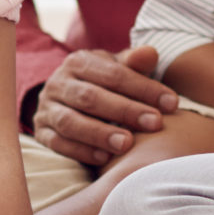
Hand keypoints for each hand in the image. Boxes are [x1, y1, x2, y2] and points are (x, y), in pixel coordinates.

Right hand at [30, 46, 176, 168]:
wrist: (68, 100)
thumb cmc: (103, 84)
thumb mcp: (118, 70)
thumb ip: (134, 64)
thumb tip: (151, 54)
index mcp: (79, 62)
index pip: (114, 74)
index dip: (144, 88)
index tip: (172, 104)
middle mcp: (58, 83)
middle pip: (90, 97)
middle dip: (125, 111)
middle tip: (155, 124)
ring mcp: (46, 109)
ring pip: (70, 122)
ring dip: (100, 134)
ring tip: (127, 144)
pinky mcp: (41, 132)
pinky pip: (58, 143)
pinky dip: (81, 151)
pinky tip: (104, 160)